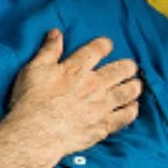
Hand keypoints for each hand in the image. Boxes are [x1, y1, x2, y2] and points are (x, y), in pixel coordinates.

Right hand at [7, 30, 141, 159]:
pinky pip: (124, 117)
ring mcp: (100, 106)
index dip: (105, 44)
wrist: (35, 134)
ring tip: (136, 84)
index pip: (98, 49)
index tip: (107, 45)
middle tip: (129, 66)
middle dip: (127, 66)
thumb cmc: (31, 102)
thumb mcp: (33, 70)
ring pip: (127, 92)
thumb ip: (48, 51)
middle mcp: (93, 85)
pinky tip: (133, 108)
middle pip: (120, 69)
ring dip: (134, 86)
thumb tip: (56, 33)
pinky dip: (131, 110)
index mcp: (76, 69)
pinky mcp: (102, 126)